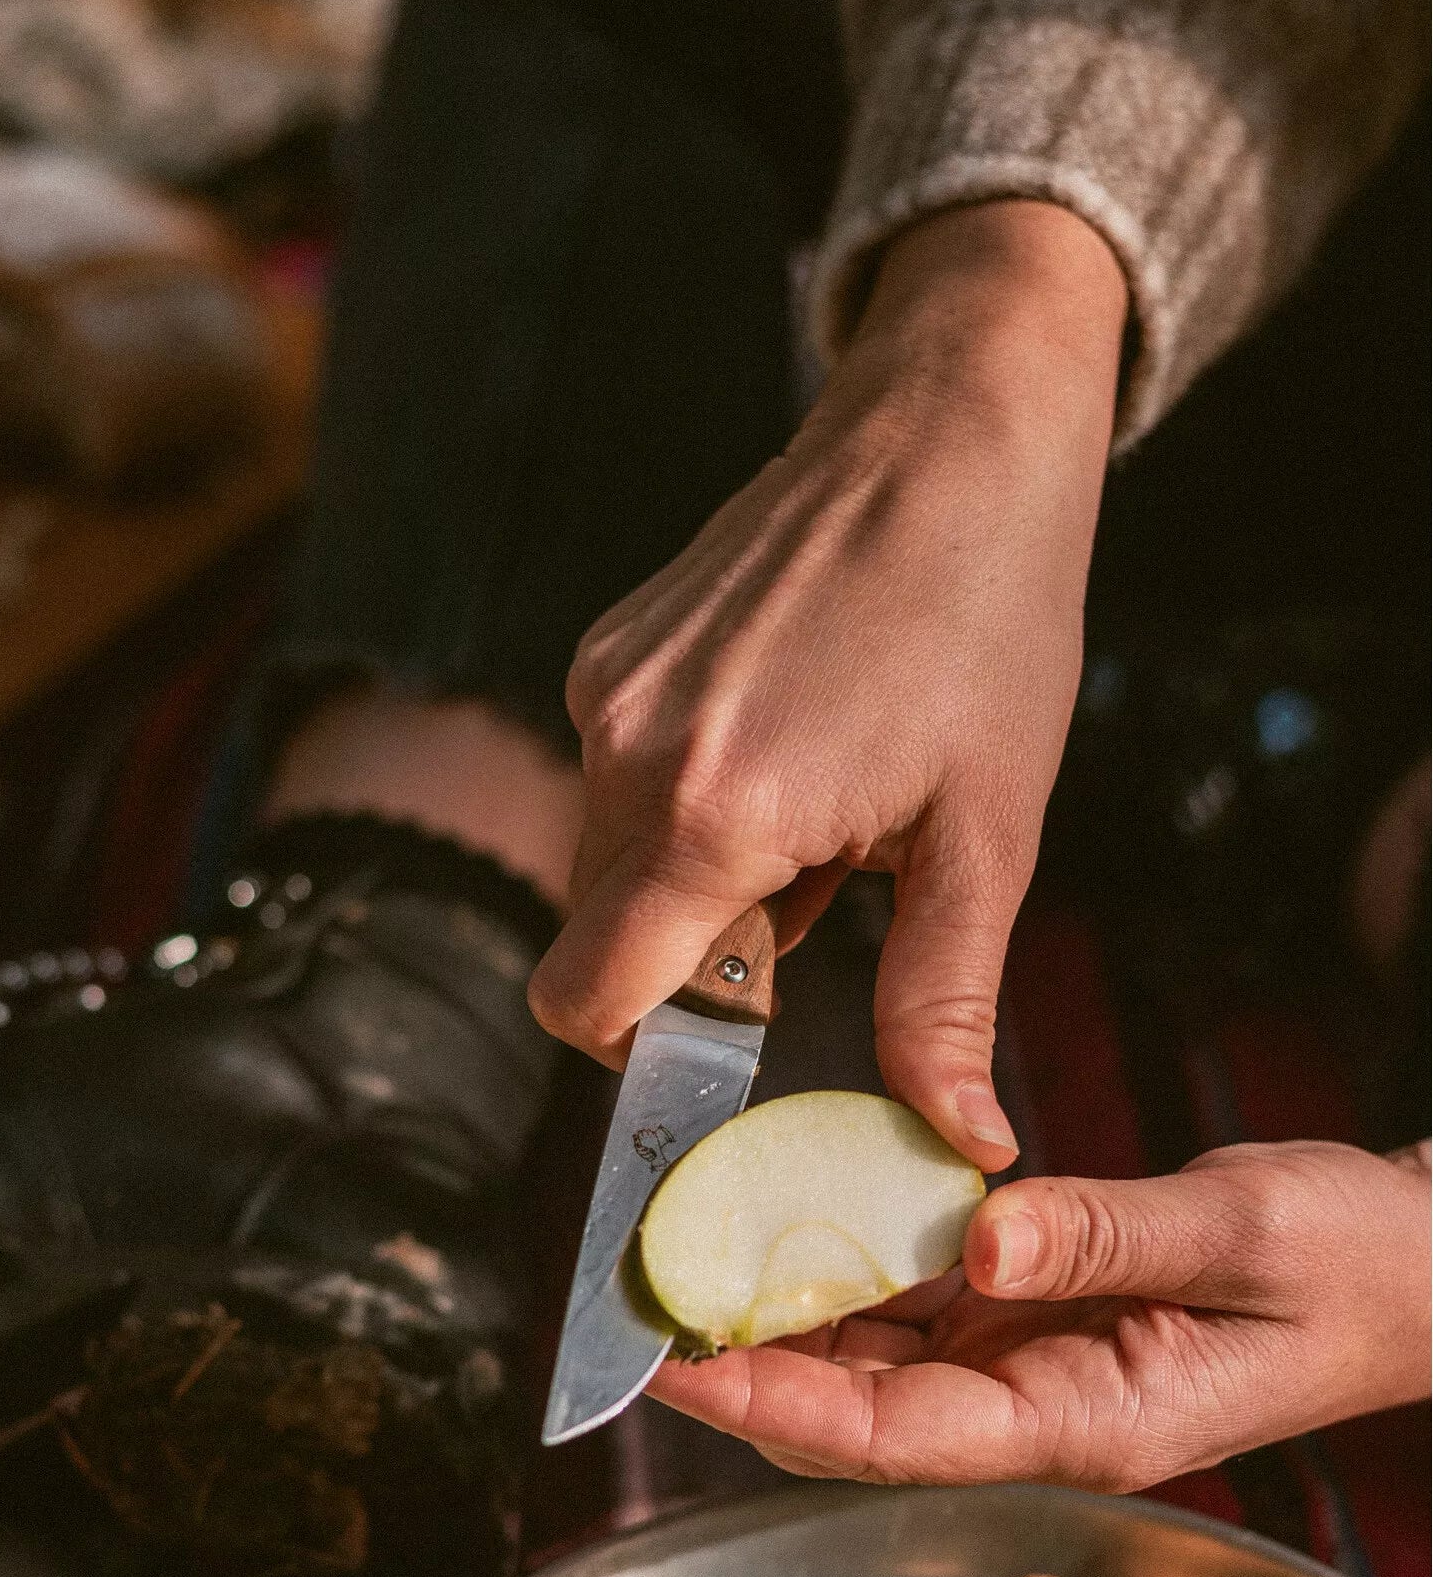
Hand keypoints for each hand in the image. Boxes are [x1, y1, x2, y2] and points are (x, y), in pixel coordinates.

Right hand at [529, 198, 1127, 1168]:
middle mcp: (627, 751)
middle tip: (825, 902)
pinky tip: (791, 743)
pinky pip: (621, 777)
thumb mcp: (987, 839)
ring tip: (821, 808)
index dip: (642, 1052)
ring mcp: (607, 688)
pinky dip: (690, 800)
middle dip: (695, 957)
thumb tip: (960, 1146)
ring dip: (701, 876)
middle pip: (601, 936)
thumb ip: (944, 1004)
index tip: (729, 1037)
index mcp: (713, 815)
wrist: (955, 431)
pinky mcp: (611, 647)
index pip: (587, 1000)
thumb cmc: (989, 623)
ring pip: (613, 858)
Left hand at [648, 1140, 1432, 1488]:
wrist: (1419, 1269)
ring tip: (683, 1262)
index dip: (784, 1403)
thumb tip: (976, 1231)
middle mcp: (1042, 1409)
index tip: (686, 1365)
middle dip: (751, 1370)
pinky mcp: (1038, 1318)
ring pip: (879, 1364)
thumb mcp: (1245, 1236)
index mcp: (1089, 1419)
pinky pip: (922, 1308)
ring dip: (786, 1322)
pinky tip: (791, 1222)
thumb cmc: (1355, 1265)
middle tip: (646, 1302)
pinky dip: (854, 1273)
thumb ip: (1107, 1234)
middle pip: (862, 1413)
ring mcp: (1036, 1368)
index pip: (903, 1434)